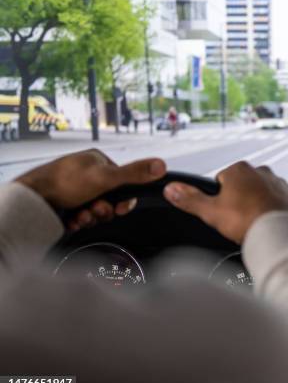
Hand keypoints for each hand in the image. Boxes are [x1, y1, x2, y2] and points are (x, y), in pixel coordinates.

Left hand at [16, 149, 165, 230]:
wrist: (31, 202)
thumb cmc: (64, 183)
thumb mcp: (106, 177)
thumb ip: (135, 173)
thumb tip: (161, 165)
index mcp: (97, 161)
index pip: (123, 182)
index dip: (123, 199)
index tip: (120, 208)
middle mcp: (86, 174)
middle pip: (110, 199)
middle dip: (104, 210)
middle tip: (94, 210)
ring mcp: (75, 190)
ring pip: (97, 210)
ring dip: (91, 217)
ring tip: (80, 216)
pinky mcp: (66, 206)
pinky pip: (83, 217)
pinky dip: (80, 221)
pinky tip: (72, 220)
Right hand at [163, 161, 287, 242]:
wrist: (281, 234)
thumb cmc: (248, 220)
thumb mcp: (211, 211)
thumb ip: (190, 199)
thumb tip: (172, 189)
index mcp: (240, 170)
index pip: (222, 179)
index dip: (220, 197)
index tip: (223, 211)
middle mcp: (263, 172)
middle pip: (244, 187)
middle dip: (240, 201)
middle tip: (238, 220)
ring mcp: (281, 184)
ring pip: (264, 195)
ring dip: (259, 206)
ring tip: (255, 225)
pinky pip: (282, 205)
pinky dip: (276, 214)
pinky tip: (271, 226)